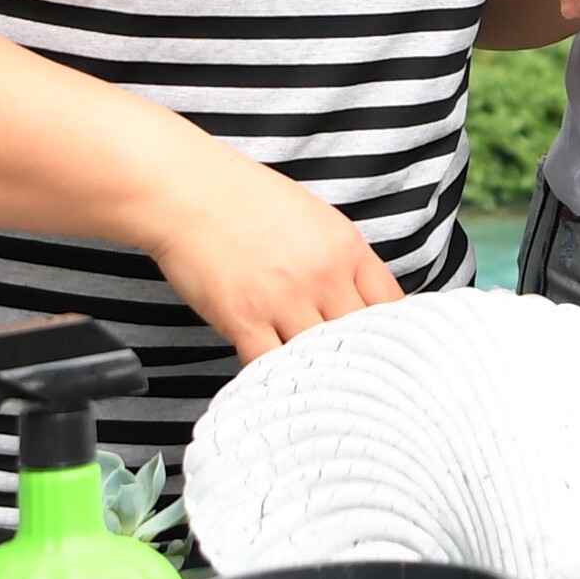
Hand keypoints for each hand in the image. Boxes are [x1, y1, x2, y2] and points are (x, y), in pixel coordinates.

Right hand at [152, 162, 405, 361]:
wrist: (186, 190)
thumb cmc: (245, 201)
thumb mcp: (315, 220)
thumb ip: (342, 260)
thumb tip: (362, 302)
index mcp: (346, 248)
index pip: (393, 306)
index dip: (393, 334)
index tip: (385, 350)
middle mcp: (323, 274)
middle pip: (363, 339)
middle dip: (359, 360)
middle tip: (354, 378)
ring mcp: (284, 299)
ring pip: (321, 360)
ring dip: (318, 375)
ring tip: (317, 387)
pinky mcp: (244, 318)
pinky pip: (272, 367)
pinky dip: (277, 380)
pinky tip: (277, 383)